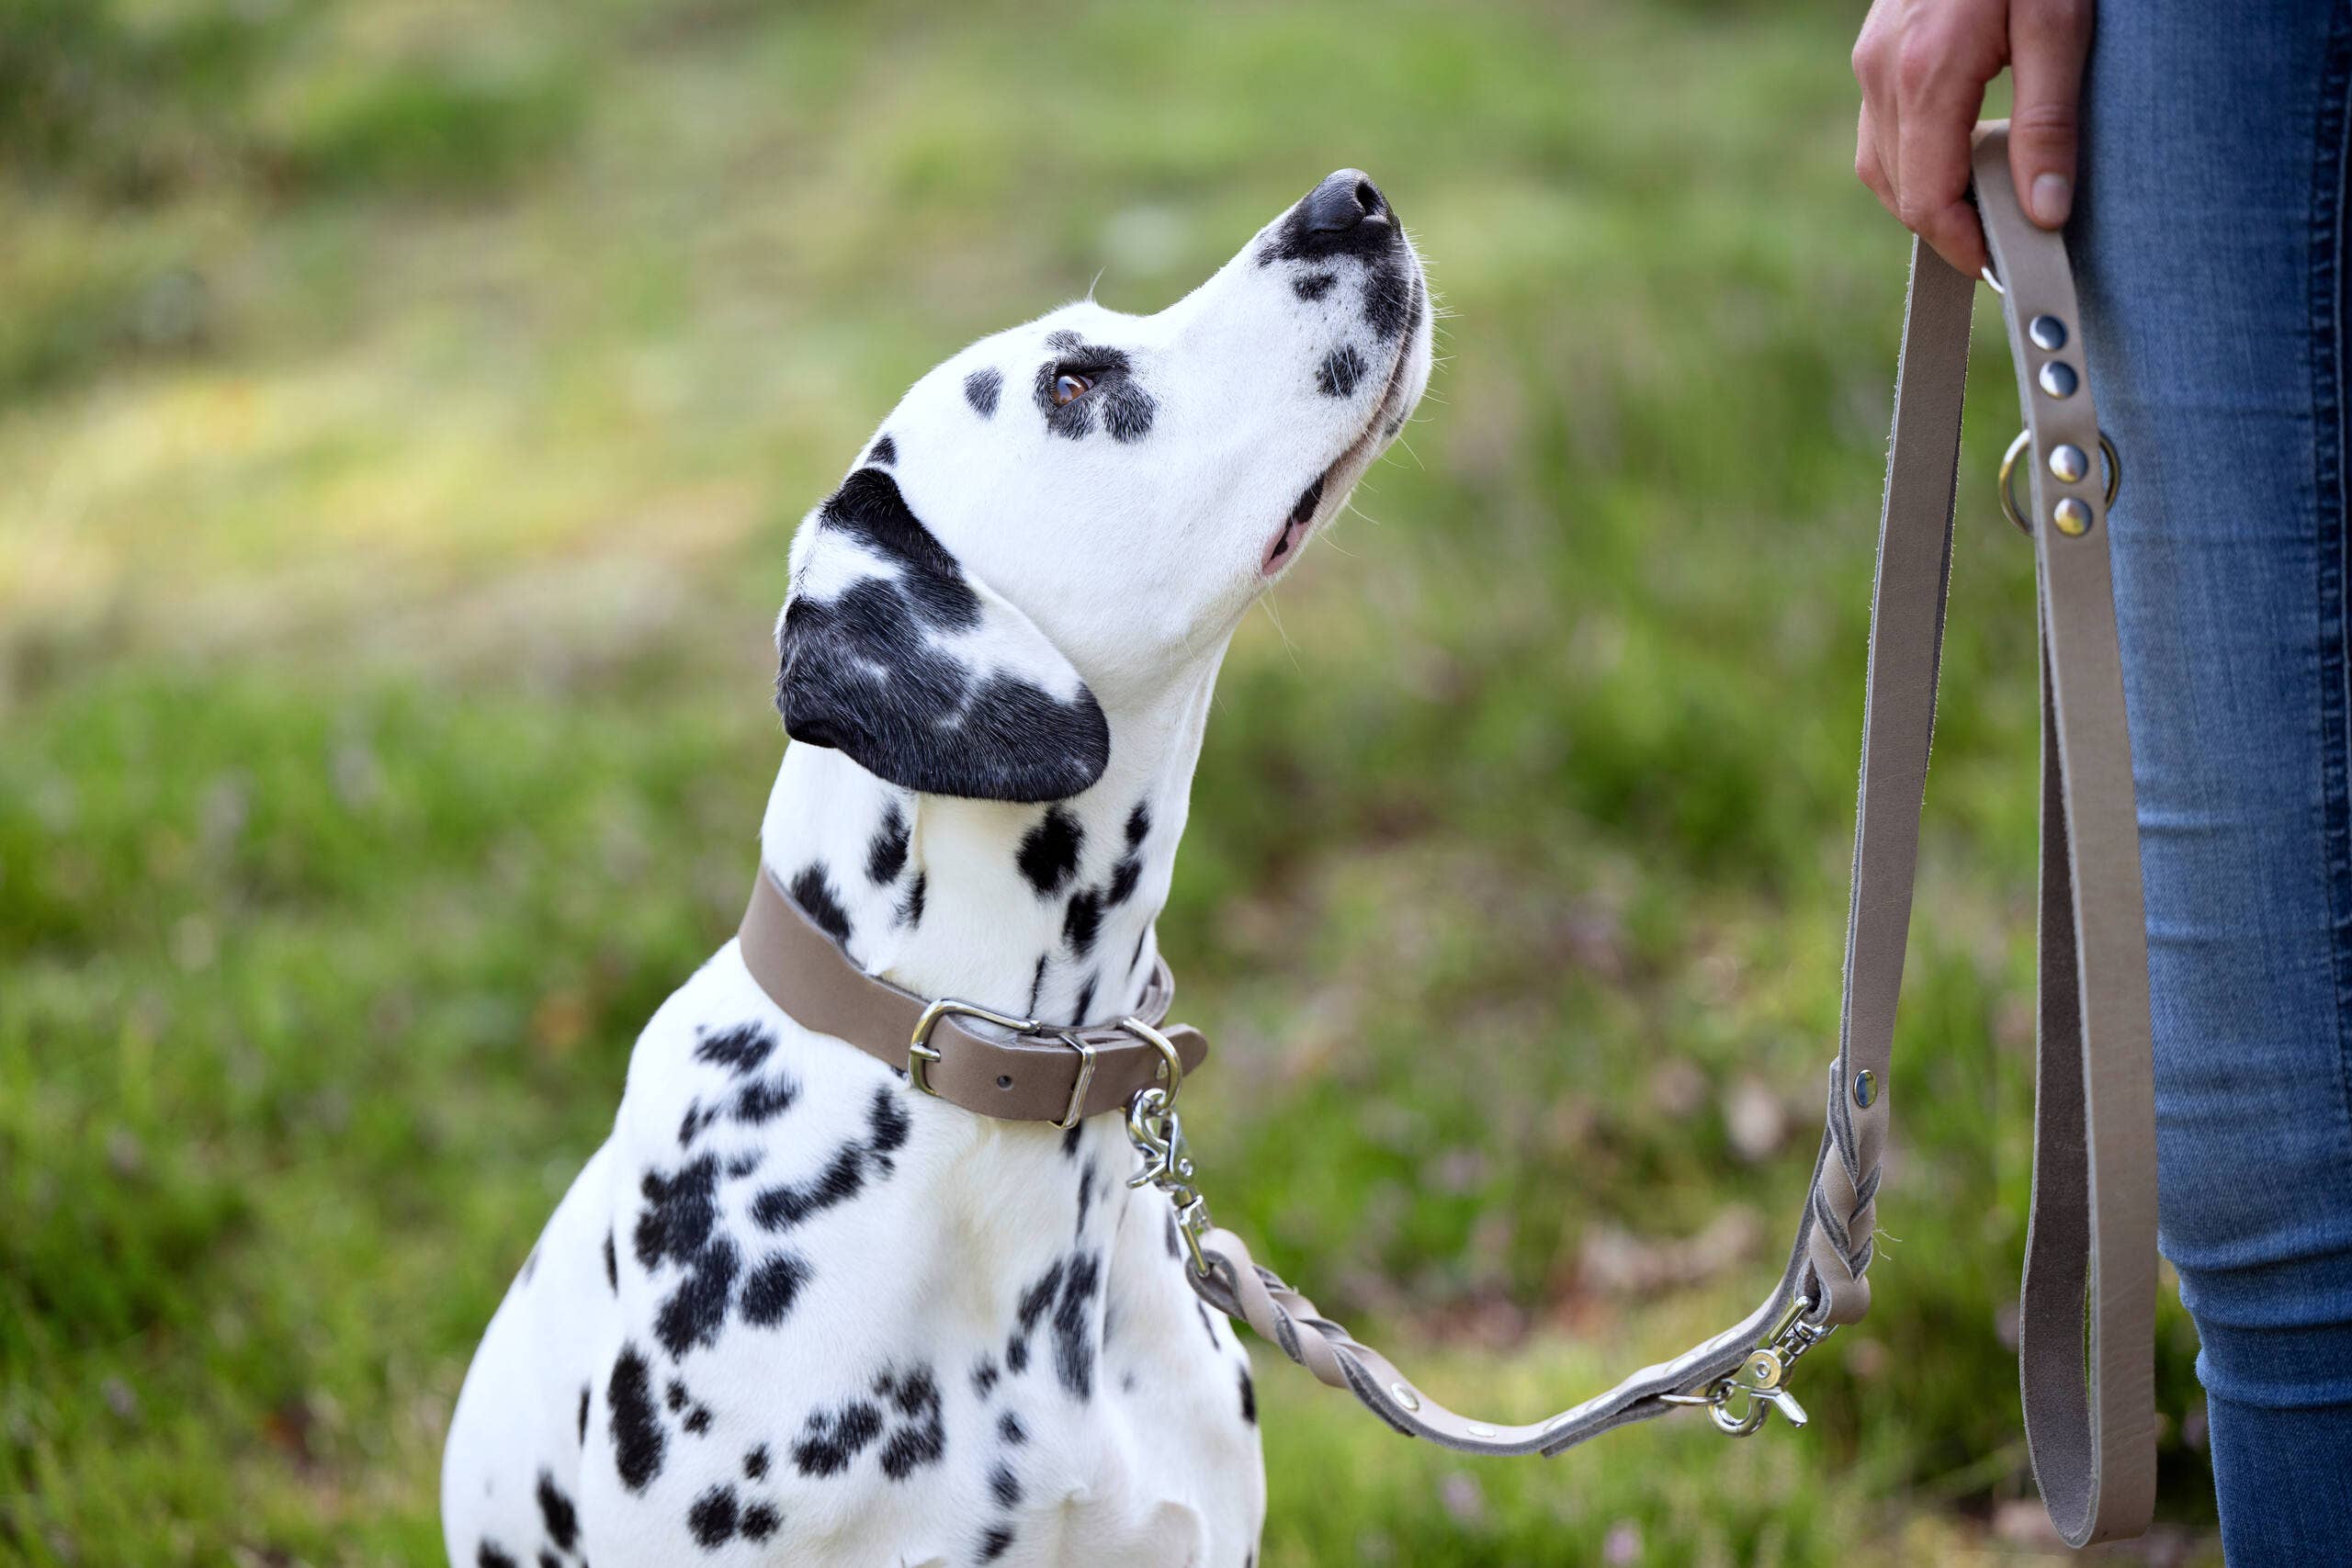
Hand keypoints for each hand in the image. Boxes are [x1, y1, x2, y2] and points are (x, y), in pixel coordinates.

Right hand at [1851, 0, 2092, 276]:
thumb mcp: (2063, 26)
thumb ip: (2050, 122)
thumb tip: (2043, 211)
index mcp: (1929, 75)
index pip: (1928, 198)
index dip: (1963, 246)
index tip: (2001, 269)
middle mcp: (1884, 73)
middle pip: (1899, 191)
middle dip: (1947, 228)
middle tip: (2002, 244)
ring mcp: (1870, 61)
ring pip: (1881, 166)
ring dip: (1926, 196)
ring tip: (1982, 204)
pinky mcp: (1873, 50)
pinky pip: (1881, 131)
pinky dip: (1914, 160)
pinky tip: (1958, 154)